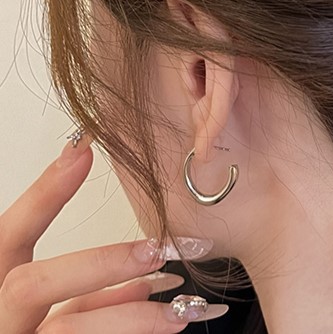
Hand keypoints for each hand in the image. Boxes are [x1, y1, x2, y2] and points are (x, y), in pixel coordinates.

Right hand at [0, 131, 226, 331]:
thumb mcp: (51, 314)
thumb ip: (84, 290)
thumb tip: (145, 275)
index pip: (7, 236)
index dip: (42, 196)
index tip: (83, 153)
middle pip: (31, 284)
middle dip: (99, 263)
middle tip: (157, 251)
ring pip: (65, 331)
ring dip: (129, 317)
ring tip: (179, 311)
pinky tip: (164, 333)